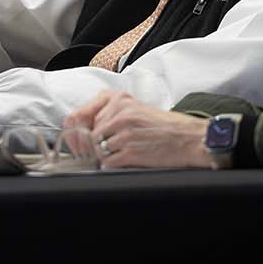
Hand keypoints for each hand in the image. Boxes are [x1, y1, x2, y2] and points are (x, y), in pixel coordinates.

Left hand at [64, 90, 209, 169]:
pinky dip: (112, 165)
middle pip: (87, 134)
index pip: (78, 115)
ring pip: (96, 149)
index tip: (76, 142)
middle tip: (98, 152)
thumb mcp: (133, 108)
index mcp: (117, 98)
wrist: (189, 138)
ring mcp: (124, 131)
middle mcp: (119, 112)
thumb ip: (108, 114)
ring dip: (103, 156)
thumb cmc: (162, 126)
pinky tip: (124, 160)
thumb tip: (81, 131)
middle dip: (90, 147)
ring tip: (118, 154)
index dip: (74, 132)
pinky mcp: (130, 150)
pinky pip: (107, 161)